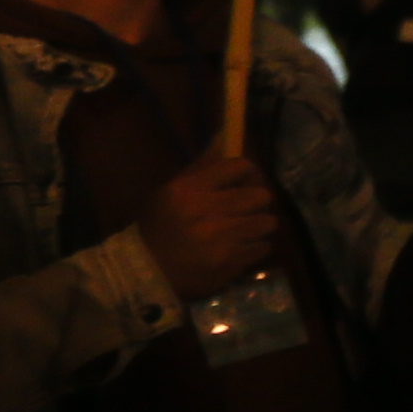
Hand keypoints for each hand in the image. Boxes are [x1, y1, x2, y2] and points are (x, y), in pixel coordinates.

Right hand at [139, 152, 279, 298]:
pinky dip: (253, 248)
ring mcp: (220, 239)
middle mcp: (206, 211)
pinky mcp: (230, 262)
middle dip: (256, 201)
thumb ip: (201, 168)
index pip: (239, 166)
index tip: (246, 181)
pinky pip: (261, 247)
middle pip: (261, 195)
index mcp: (188, 190)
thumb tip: (225, 138)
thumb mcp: (169, 193)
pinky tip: (237, 250)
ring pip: (267, 222)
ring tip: (242, 231)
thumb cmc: (158, 228)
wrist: (145, 273)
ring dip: (257, 226)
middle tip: (246, 208)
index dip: (249, 173)